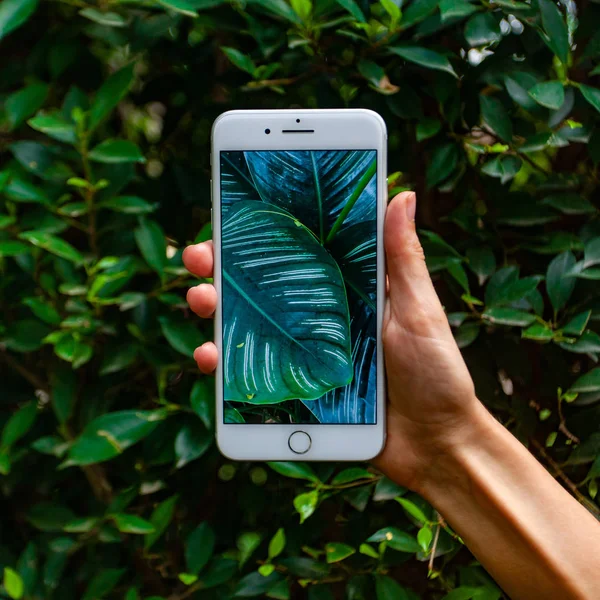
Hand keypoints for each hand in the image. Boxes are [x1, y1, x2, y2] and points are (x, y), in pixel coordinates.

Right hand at [183, 192, 482, 492]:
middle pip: (262, 287)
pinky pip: (250, 373)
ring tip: (200, 299)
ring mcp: (302, 355)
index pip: (299, 254)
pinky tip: (210, 355)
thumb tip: (402, 194)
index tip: (234, 213)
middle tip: (199, 257)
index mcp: (347, 292)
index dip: (265, 234)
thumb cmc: (436, 373)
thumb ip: (403, 258)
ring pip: (248, 325)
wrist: (435, 444)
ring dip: (214, 309)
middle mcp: (318, 320)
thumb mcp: (419, 310)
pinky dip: (225, 364)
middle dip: (224, 267)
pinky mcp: (295, 390)